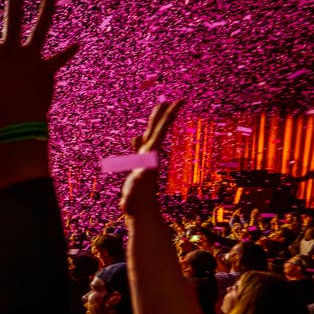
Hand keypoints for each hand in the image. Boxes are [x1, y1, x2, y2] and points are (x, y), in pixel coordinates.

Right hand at [121, 100, 183, 216]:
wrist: (142, 213)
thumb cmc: (137, 204)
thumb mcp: (134, 194)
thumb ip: (134, 187)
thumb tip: (137, 181)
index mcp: (150, 157)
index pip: (160, 131)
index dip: (168, 116)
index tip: (179, 102)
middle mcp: (150, 156)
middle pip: (158, 130)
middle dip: (165, 115)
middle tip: (177, 100)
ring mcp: (145, 161)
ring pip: (150, 137)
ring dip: (153, 123)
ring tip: (159, 109)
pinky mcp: (140, 168)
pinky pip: (140, 150)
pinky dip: (140, 141)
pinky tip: (138, 137)